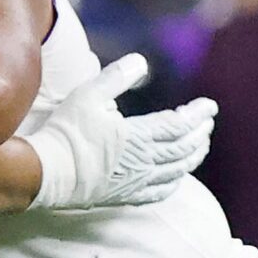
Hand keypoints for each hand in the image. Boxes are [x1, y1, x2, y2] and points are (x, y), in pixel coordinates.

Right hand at [27, 56, 217, 209]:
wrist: (47, 172)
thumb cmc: (67, 131)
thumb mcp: (89, 95)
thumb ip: (117, 77)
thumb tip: (141, 61)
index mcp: (139, 135)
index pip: (179, 124)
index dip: (197, 114)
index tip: (210, 106)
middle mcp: (145, 161)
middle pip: (183, 147)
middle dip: (200, 133)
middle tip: (209, 123)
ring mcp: (137, 181)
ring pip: (177, 171)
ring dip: (193, 156)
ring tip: (202, 145)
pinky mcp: (126, 196)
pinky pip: (160, 192)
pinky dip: (175, 182)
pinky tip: (179, 177)